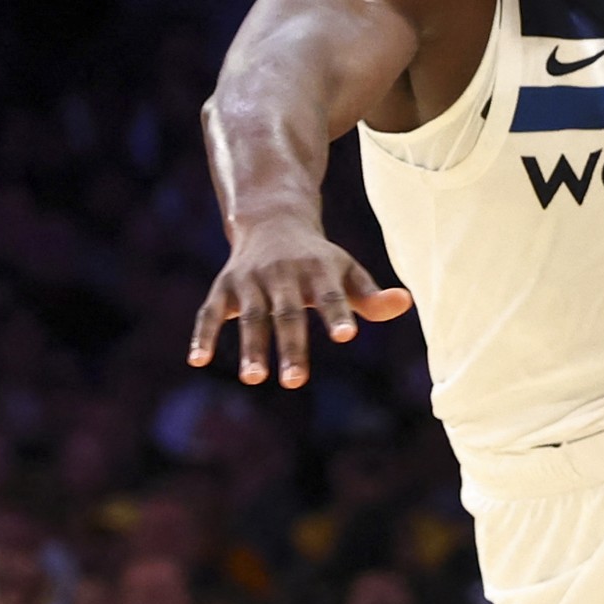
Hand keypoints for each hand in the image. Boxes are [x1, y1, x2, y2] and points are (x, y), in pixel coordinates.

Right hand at [189, 217, 413, 388]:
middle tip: (295, 382)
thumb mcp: (347, 272)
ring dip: (251, 347)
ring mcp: (251, 281)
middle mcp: (283, 275)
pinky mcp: (225, 287)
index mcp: (318, 271)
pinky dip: (203, 334)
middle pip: (287, 313)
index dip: (337, 314)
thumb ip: (371, 296)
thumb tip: (405, 303)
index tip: (347, 336)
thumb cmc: (319, 259)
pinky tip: (198, 361)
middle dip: (291, 347)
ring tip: (253, 378)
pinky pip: (210, 312)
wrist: (272, 220)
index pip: (330, 296)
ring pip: (251, 317)